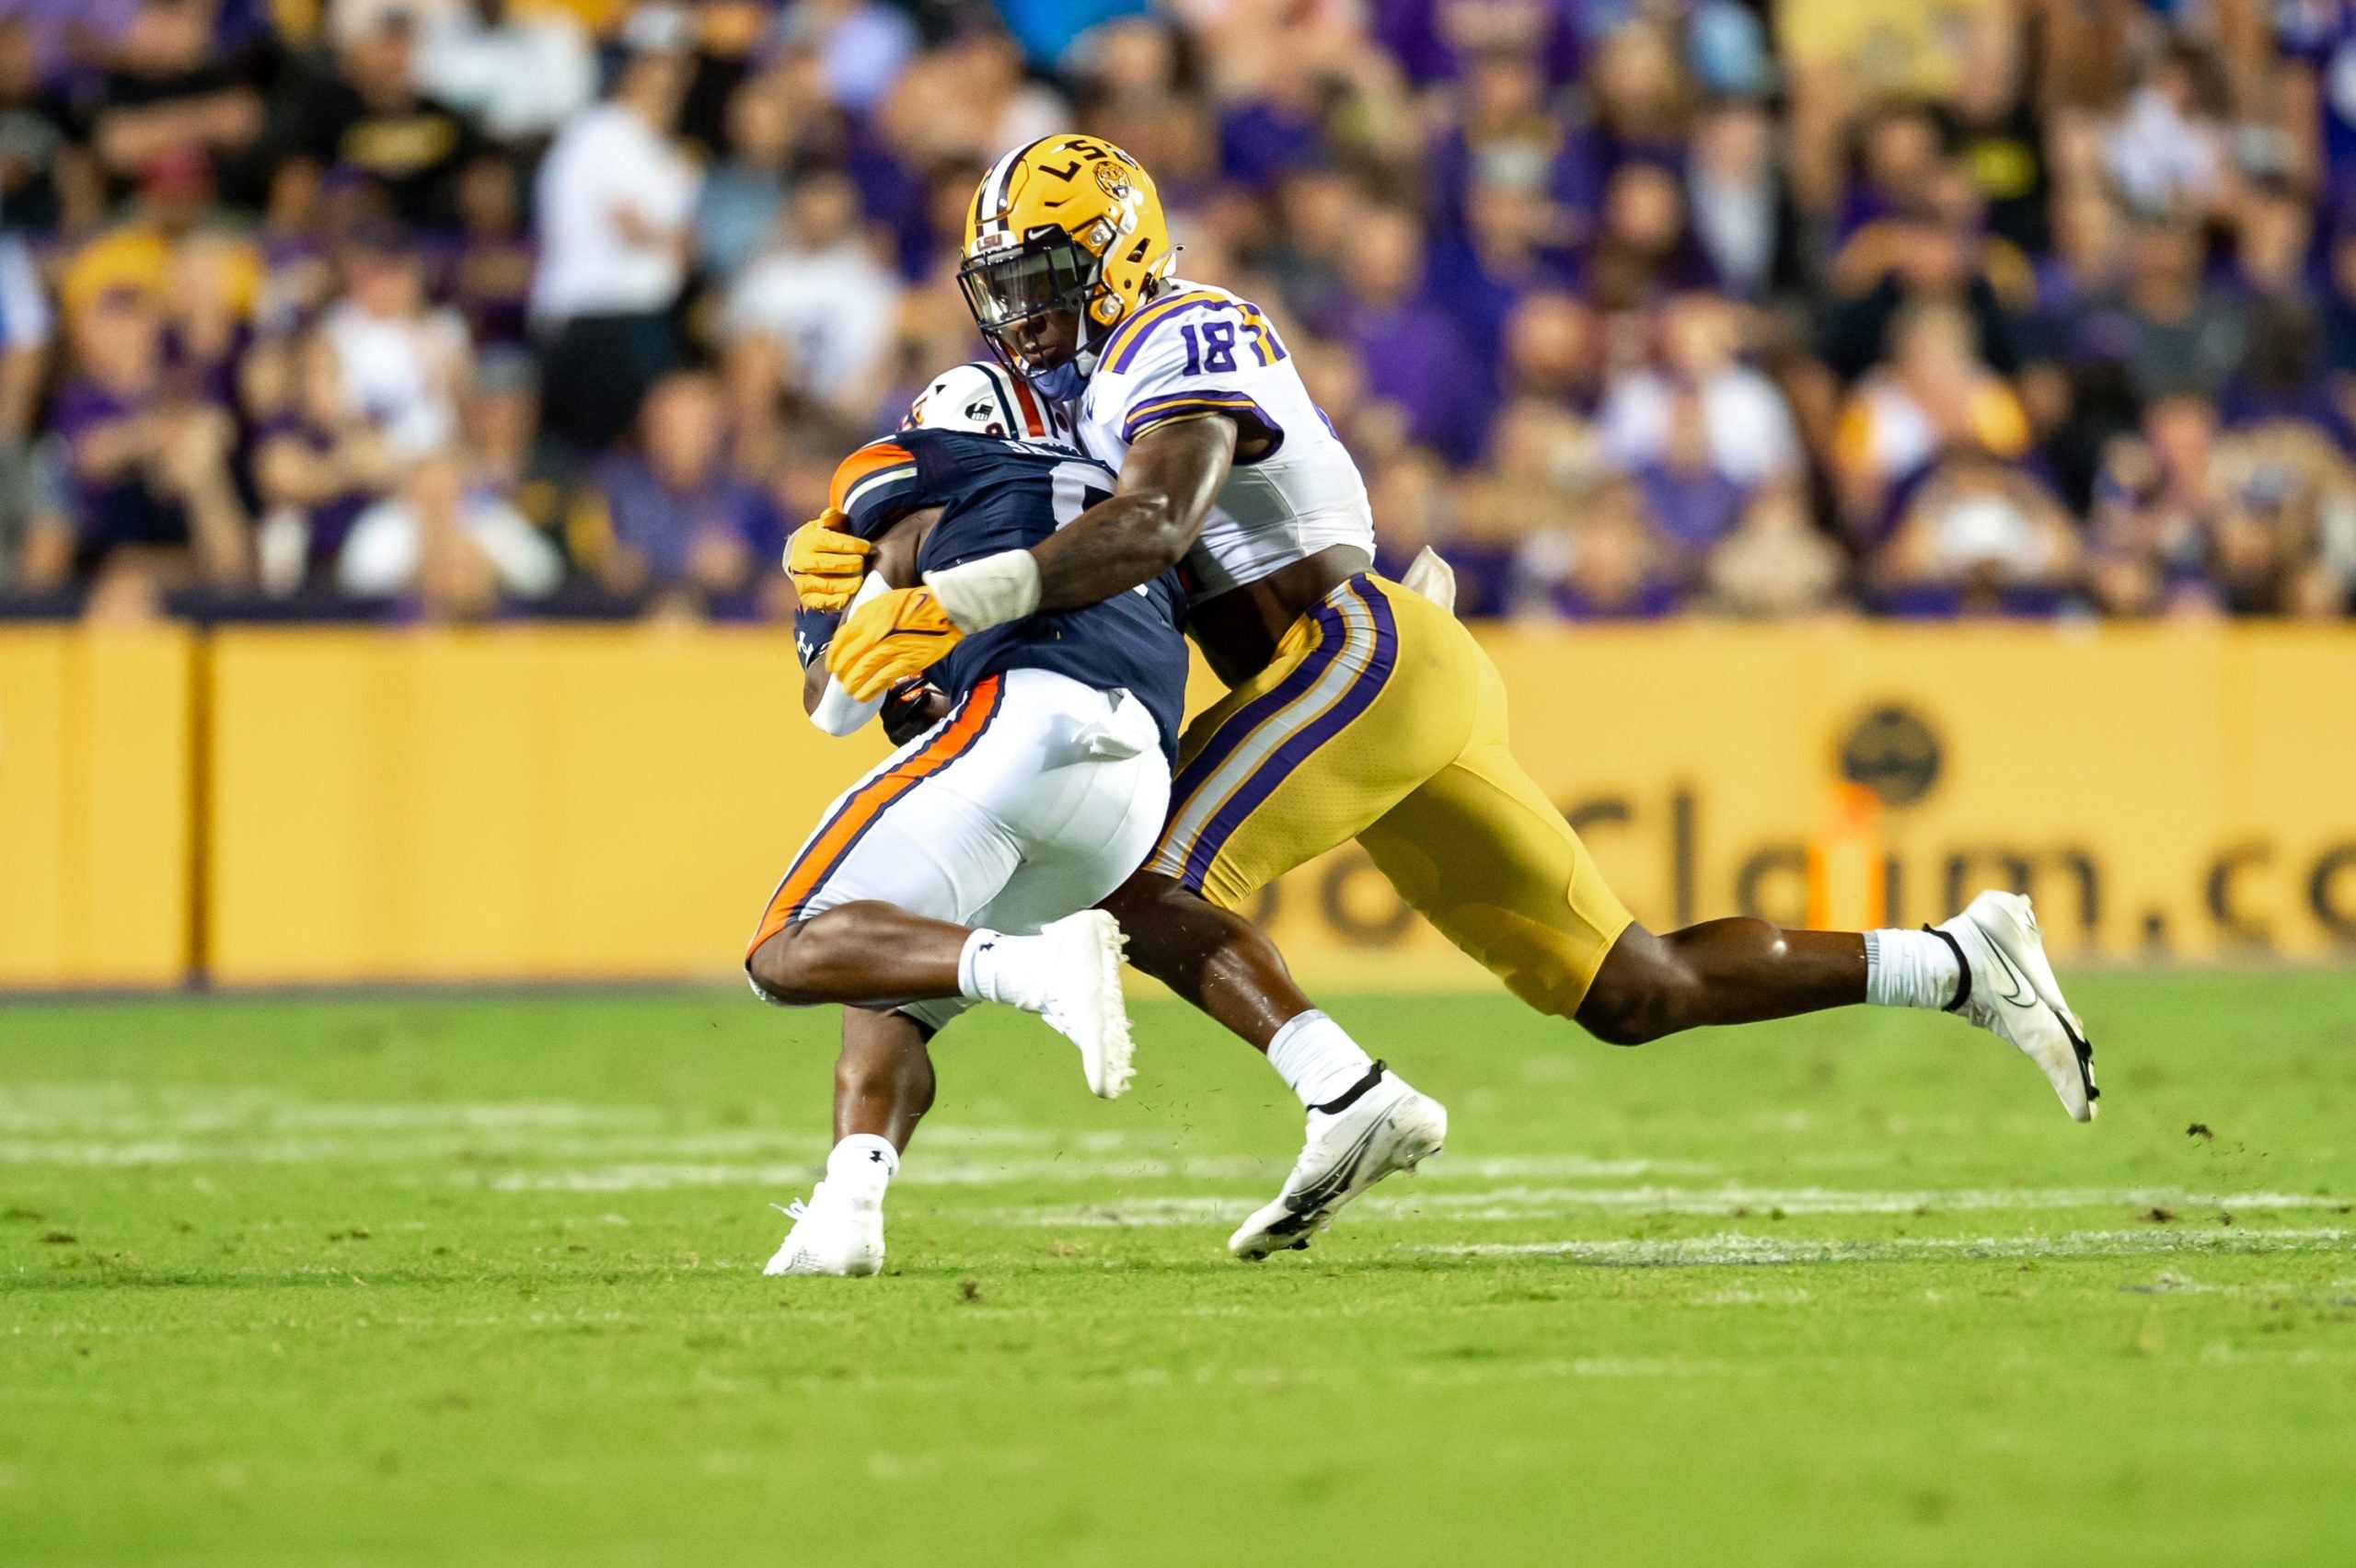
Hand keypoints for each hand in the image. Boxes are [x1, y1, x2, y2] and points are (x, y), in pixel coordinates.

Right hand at [784, 509, 872, 610]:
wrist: (805, 559)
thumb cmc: (824, 539)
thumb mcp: (827, 525)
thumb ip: (833, 518)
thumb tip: (831, 513)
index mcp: (807, 541)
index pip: (829, 542)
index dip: (850, 544)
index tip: (867, 547)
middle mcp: (800, 561)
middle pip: (825, 564)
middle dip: (847, 564)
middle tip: (862, 563)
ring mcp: (802, 581)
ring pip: (825, 584)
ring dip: (845, 584)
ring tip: (860, 581)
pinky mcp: (806, 598)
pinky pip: (821, 602)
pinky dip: (836, 601)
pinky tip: (850, 596)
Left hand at [826, 586, 962, 700]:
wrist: (944, 608)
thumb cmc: (915, 603)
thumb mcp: (884, 602)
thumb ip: (866, 617)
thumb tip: (853, 632)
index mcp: (868, 617)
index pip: (841, 641)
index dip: (833, 656)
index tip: (831, 666)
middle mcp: (875, 634)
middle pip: (849, 659)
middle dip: (841, 673)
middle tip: (840, 681)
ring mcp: (890, 649)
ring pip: (862, 671)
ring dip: (852, 684)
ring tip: (850, 691)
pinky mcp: (906, 662)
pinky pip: (881, 680)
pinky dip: (869, 690)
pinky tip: (863, 696)